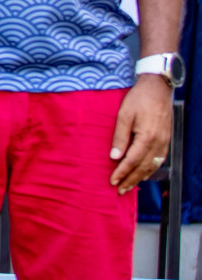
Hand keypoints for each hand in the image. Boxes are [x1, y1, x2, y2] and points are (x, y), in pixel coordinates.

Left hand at [109, 74, 172, 192]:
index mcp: (147, 137)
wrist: (158, 88)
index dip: (122, 172)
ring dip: (140, 177)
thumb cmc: (138, 99)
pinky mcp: (166, 140)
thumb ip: (120, 137)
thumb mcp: (124, 115)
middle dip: (130, 180)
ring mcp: (164, 142)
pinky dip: (150, 169)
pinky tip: (143, 174)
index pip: (132, 161)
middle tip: (119, 190)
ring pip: (152, 166)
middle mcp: (158, 143)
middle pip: (143, 167)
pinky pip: (158, 160)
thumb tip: (114, 157)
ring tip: (129, 186)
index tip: (112, 181)